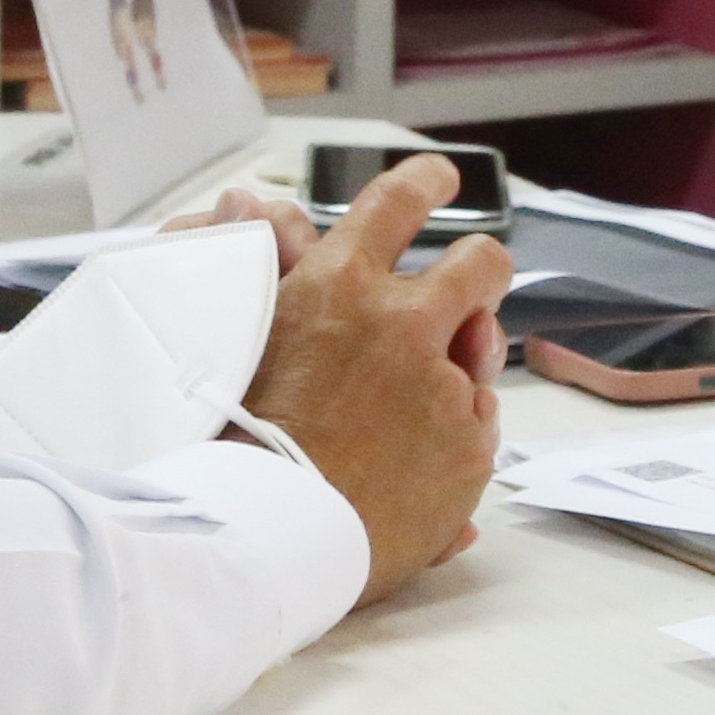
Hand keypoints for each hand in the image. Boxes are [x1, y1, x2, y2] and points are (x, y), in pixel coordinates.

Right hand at [219, 154, 507, 601]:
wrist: (262, 536)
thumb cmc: (234, 440)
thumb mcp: (238, 334)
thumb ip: (262, 261)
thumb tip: (248, 197)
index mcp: (341, 285)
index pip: (397, 201)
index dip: (424, 181)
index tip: (439, 179)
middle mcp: (404, 324)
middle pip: (480, 265)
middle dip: (479, 270)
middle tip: (466, 289)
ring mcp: (444, 388)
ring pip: (480, 355)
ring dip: (458, 367)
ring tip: (411, 409)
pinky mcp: (469, 448)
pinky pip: (478, 426)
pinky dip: (453, 438)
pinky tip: (412, 462)